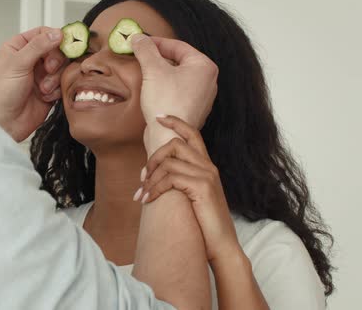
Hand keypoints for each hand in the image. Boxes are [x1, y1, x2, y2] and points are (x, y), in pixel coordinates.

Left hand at [0, 27, 66, 141]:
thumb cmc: (1, 94)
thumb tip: (57, 33)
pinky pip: (63, 83)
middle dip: (55, 61)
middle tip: (48, 69)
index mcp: (19, 47)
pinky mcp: (50, 90)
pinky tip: (44, 97)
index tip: (62, 45)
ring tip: (43, 88)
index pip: (44, 33)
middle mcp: (31, 59)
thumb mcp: (18, 63)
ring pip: (62, 67)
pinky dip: (56, 90)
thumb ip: (39, 46)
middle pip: (57, 50)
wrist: (5, 122)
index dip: (55, 38)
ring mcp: (41, 74)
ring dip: (54, 78)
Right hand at [131, 34, 217, 154]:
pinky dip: (164, 88)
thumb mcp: (153, 69)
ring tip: (144, 72)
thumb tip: (138, 38)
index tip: (140, 42)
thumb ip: (145, 49)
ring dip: (160, 73)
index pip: (178, 46)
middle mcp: (208, 81)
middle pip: (178, 61)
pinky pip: (177, 92)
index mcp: (204, 66)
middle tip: (140, 56)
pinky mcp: (192, 110)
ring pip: (177, 77)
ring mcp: (201, 97)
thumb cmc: (166, 102)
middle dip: (157, 58)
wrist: (168, 136)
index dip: (156, 42)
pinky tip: (151, 90)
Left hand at [136, 115, 240, 261]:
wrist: (221, 246)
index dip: (176, 122)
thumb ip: (178, 181)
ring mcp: (207, 176)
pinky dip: (154, 189)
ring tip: (141, 196)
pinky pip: (170, 178)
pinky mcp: (202, 187)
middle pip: (175, 144)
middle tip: (142, 178)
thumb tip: (152, 172)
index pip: (193, 134)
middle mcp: (208, 167)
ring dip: (149, 179)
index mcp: (206, 166)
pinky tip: (147, 201)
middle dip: (153, 158)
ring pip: (169, 162)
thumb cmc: (202, 224)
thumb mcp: (190, 197)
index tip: (159, 117)